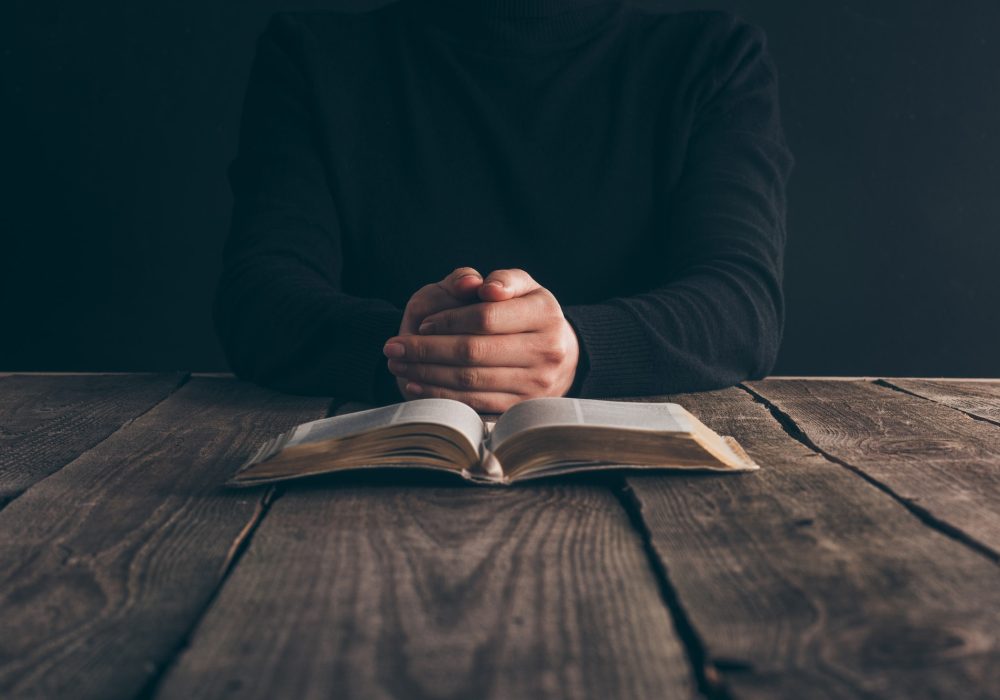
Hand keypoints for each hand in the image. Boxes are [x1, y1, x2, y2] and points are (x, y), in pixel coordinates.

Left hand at [383, 269, 579, 412]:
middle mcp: (547, 350)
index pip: (485, 317)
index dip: (448, 320)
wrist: (561, 357)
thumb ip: (501, 279)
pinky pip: (474, 403)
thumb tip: (480, 286)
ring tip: (398, 364)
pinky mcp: (521, 408)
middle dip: (427, 350)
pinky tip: (416, 384)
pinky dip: (441, 395)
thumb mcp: (522, 286)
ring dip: (427, 373)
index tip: (421, 323)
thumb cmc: (528, 314)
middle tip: (392, 347)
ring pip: (470, 380)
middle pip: (474, 351)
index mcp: (545, 313)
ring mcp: (536, 383)